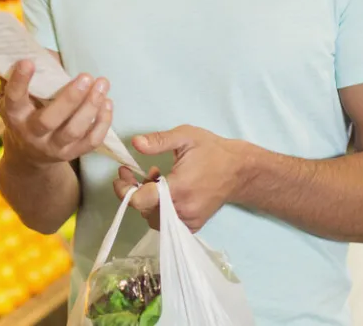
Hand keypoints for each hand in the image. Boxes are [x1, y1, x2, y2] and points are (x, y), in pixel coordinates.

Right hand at [0, 59, 112, 166]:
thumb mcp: (13, 96)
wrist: (27, 153)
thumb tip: (34, 51)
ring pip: (73, 131)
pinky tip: (107, 103)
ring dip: (90, 107)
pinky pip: (91, 141)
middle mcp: (31, 134)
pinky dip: (102, 123)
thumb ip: (20, 75)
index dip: (20, 82)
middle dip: (70, 98)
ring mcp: (52, 147)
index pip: (14, 99)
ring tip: (102, 84)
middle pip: (49, 120)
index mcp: (15, 115)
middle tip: (86, 76)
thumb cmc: (24, 112)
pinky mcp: (71, 154)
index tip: (28, 62)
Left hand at [112, 125, 250, 232]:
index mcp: (179, 188)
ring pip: (153, 219)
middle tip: (137, 173)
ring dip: (147, 201)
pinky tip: (166, 193)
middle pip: (144, 210)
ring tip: (156, 180)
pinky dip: (160, 210)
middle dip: (134, 191)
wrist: (240, 170)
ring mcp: (190, 220)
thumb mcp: (186, 136)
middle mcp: (183, 209)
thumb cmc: (212, 150)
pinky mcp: (194, 225)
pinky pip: (167, 224)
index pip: (140, 201)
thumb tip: (135, 143)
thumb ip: (159, 140)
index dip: (124, 189)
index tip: (122, 175)